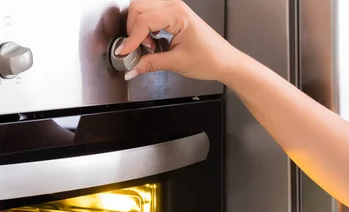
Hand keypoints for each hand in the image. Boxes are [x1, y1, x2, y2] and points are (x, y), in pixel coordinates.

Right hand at [117, 0, 240, 81]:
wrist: (224, 61)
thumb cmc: (209, 58)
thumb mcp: (176, 63)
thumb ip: (150, 64)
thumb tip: (131, 69)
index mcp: (177, 14)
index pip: (143, 21)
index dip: (131, 39)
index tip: (124, 53)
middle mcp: (175, 6)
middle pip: (138, 8)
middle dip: (132, 30)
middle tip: (139, 49)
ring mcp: (174, 9)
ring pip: (142, 8)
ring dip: (138, 27)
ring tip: (148, 46)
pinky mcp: (173, 15)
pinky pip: (150, 14)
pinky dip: (145, 27)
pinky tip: (152, 42)